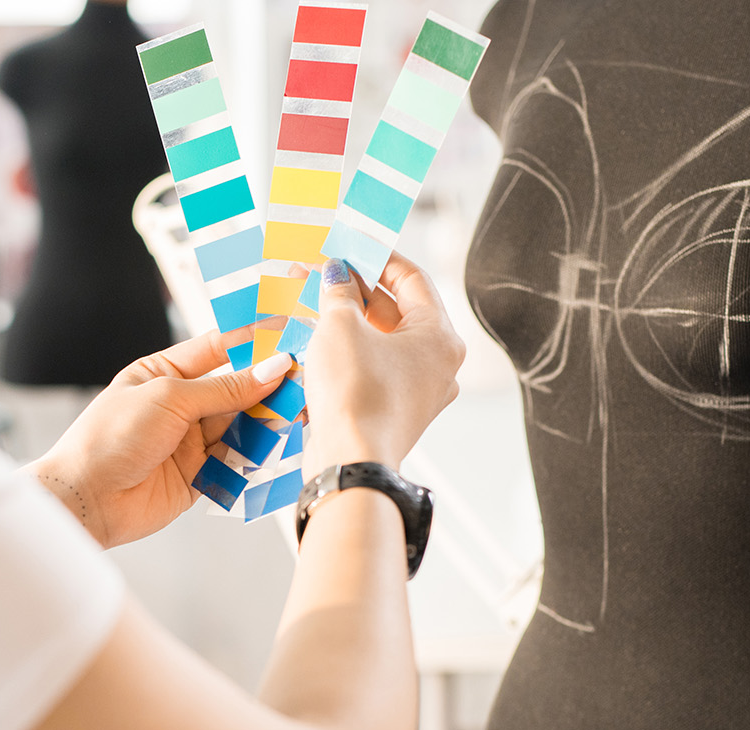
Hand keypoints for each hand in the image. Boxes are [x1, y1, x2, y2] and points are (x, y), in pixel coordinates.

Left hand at [27, 332, 293, 546]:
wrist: (87, 498)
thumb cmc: (111, 437)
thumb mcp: (170, 398)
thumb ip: (226, 388)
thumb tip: (274, 368)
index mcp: (164, 372)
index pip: (218, 348)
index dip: (254, 339)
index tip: (290, 332)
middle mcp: (180, 404)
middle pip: (236, 388)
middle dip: (269, 383)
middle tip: (305, 378)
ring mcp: (190, 440)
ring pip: (241, 424)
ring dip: (267, 419)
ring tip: (297, 412)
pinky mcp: (199, 475)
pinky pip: (236, 460)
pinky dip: (256, 454)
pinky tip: (276, 445)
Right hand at [304, 253, 465, 471]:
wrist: (351, 464)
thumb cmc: (356, 394)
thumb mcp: (340, 328)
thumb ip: (338, 292)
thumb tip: (335, 274)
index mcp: (441, 336)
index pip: (412, 278)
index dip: (377, 256)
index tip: (349, 245)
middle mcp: (438, 364)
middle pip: (395, 310)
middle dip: (353, 290)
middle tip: (319, 273)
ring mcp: (417, 391)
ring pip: (380, 342)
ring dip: (345, 321)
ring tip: (309, 302)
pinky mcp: (393, 413)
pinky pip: (372, 370)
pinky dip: (347, 352)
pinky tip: (313, 340)